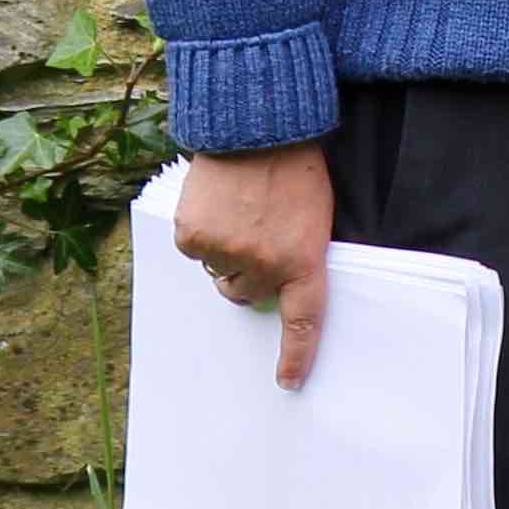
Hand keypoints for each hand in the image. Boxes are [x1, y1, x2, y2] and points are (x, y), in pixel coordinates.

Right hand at [173, 141, 334, 387]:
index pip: (303, 319)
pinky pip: (194, 249)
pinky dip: (202, 231)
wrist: (258, 127)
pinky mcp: (193, 237)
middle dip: (249, 271)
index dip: (297, 353)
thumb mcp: (315, 213)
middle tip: (258, 232)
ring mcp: (225, 252)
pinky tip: (218, 202)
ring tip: (242, 207)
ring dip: (225, 248)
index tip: (289, 381)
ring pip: (219, 270)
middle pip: (246, 292)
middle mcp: (263, 265)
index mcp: (303, 259)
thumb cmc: (296, 166)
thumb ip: (296, 251)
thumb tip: (270, 283)